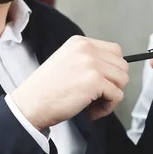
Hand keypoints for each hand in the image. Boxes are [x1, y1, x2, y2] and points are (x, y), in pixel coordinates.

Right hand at [11, 36, 129, 129]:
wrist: (30, 104)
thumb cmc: (46, 90)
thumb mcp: (67, 62)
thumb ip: (89, 61)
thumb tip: (113, 71)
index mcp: (80, 42)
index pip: (115, 51)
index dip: (112, 71)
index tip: (100, 83)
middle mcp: (87, 49)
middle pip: (122, 66)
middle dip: (114, 84)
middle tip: (97, 96)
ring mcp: (91, 64)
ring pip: (123, 81)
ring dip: (111, 96)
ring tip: (93, 103)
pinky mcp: (95, 81)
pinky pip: (117, 96)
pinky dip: (107, 108)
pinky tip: (91, 111)